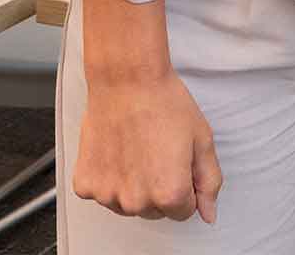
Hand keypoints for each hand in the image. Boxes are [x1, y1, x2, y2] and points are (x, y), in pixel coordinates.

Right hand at [71, 65, 222, 222]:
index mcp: (170, 193)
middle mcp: (136, 201)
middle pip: (155, 211)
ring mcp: (107, 195)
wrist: (127, 81)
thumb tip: (208, 213)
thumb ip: (209, 182)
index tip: (178, 162)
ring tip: (138, 150)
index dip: (185, 186)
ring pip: (128, 205)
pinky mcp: (85, 185)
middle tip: (158, 153)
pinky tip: (117, 152)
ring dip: (134, 186)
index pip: (184, 212)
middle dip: (160, 188)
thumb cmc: (164, 104)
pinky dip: (109, 178)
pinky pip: (103, 193)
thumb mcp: (202, 141)